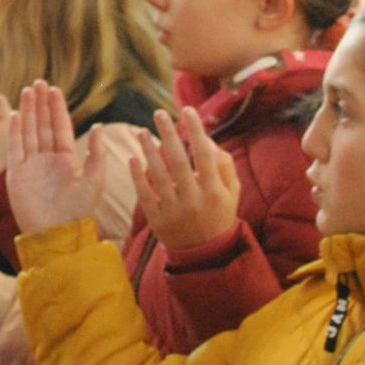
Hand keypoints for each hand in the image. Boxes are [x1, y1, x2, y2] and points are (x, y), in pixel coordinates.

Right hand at [6, 81, 105, 235]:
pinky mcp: (16, 173)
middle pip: (43, 125)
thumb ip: (96, 153)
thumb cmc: (78, 210)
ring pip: (29, 131)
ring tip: (27, 91)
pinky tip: (16, 114)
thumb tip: (98, 127)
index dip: (57, 108)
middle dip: (41, 104)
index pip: (61, 127)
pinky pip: (15, 147)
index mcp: (66, 159)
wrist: (56, 234)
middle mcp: (47, 159)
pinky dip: (15, 131)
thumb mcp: (93, 180)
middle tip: (38, 82)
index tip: (54, 89)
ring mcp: (31, 165)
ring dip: (29, 111)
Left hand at [130, 107, 238, 250]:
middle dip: (168, 134)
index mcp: (214, 191)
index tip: (187, 110)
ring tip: (142, 131)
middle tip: (159, 113)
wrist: (204, 253)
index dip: (195, 130)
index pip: (203, 154)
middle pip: (178, 160)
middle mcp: (193, 200)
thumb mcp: (232, 192)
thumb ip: (224, 165)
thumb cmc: (219, 214)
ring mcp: (174, 211)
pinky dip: (137, 176)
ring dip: (148, 151)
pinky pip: (144, 194)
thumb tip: (206, 138)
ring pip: (158, 175)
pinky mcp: (157, 220)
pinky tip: (132, 158)